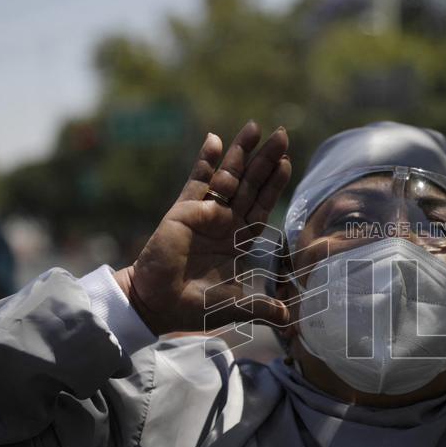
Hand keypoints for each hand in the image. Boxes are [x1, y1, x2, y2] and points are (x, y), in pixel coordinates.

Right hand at [113, 121, 291, 335]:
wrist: (157, 305)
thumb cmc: (192, 307)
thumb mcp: (233, 306)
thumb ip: (260, 307)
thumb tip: (288, 319)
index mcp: (238, 240)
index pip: (261, 206)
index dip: (274, 184)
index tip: (288, 162)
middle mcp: (223, 222)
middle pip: (250, 184)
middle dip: (265, 160)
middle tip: (282, 134)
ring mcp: (204, 214)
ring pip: (227, 177)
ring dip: (240, 152)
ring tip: (254, 127)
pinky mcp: (183, 211)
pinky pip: (198, 182)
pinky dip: (206, 161)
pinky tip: (214, 139)